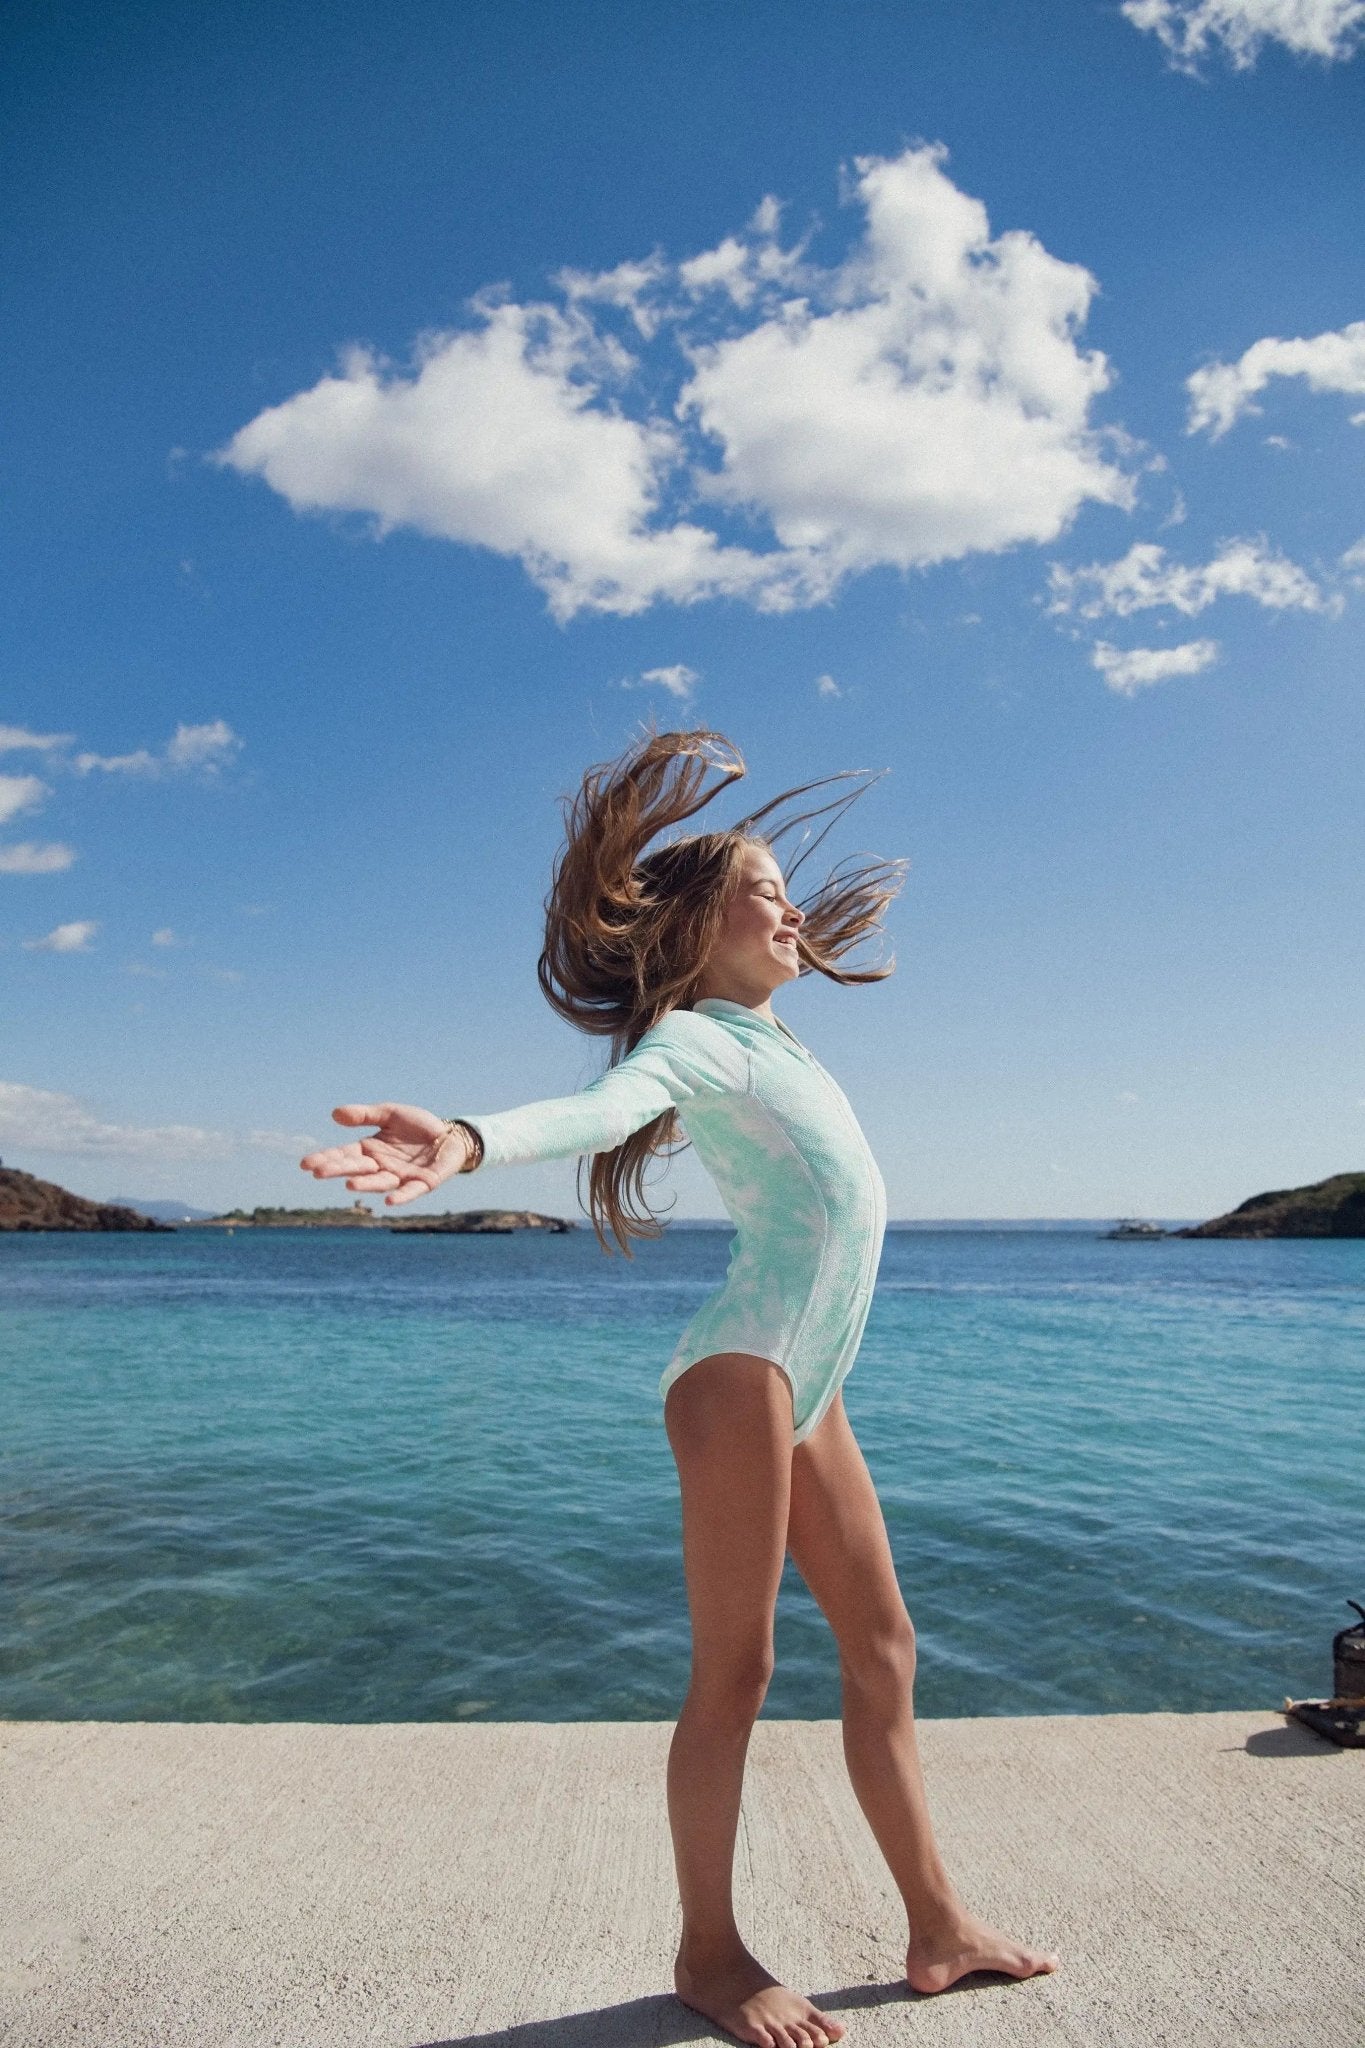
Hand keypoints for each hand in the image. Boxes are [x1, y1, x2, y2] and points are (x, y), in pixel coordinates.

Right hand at [299, 1102, 470, 1207]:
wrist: (450, 1134)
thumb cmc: (417, 1126)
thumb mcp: (389, 1114)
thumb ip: (364, 1115)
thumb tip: (335, 1114)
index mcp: (370, 1151)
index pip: (344, 1155)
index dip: (326, 1159)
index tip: (306, 1164)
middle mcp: (382, 1167)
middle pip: (357, 1170)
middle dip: (337, 1171)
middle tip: (318, 1172)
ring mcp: (401, 1177)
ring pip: (380, 1182)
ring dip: (366, 1185)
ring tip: (349, 1185)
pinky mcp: (423, 1183)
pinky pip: (410, 1192)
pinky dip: (400, 1197)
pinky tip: (388, 1203)